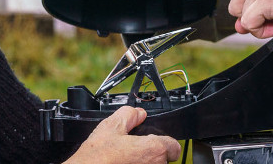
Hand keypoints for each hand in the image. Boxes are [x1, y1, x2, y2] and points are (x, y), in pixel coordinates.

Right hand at [65, 106, 180, 163]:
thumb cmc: (97, 157)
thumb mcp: (111, 127)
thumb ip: (129, 115)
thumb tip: (137, 114)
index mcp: (154, 150)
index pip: (174, 147)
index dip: (164, 142)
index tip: (153, 142)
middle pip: (163, 160)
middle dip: (151, 155)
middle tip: (133, 152)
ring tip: (125, 161)